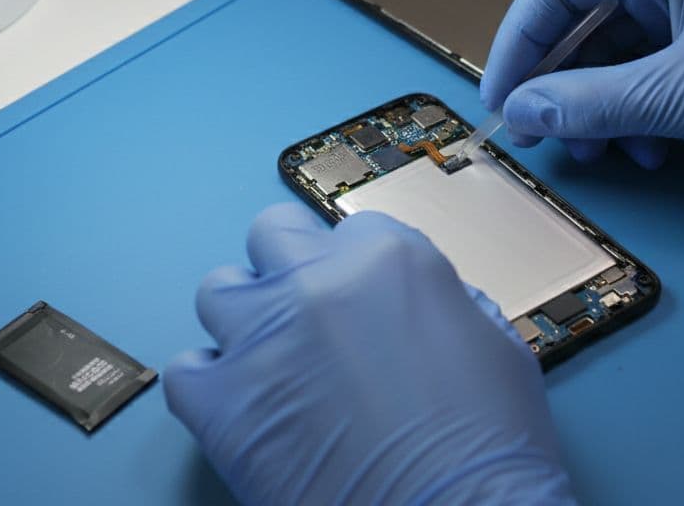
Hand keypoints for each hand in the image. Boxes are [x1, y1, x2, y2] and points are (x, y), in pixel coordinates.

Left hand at [164, 203, 576, 505]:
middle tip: (306, 311)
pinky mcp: (222, 404)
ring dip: (245, 319)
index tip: (355, 294)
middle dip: (288, 268)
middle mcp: (316, 284)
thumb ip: (443, 304)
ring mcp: (262, 340)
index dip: (355, 266)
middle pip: (272, 236)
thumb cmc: (487, 455)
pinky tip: (244, 406)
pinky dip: (209, 385)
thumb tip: (420, 305)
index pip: (350, 227)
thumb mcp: (497, 349)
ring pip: (219, 291)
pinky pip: (186, 370)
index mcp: (388, 260)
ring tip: (271, 358)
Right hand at [480, 0, 683, 185]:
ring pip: (617, 50)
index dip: (518, 41)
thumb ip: (593, 103)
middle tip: (541, 132)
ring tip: (603, 152)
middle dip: (562, 83)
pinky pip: (652, 67)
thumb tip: (524, 111)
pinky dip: (639, 109)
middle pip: (584, 18)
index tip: (502, 96)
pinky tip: (651, 148)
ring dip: (601, 105)